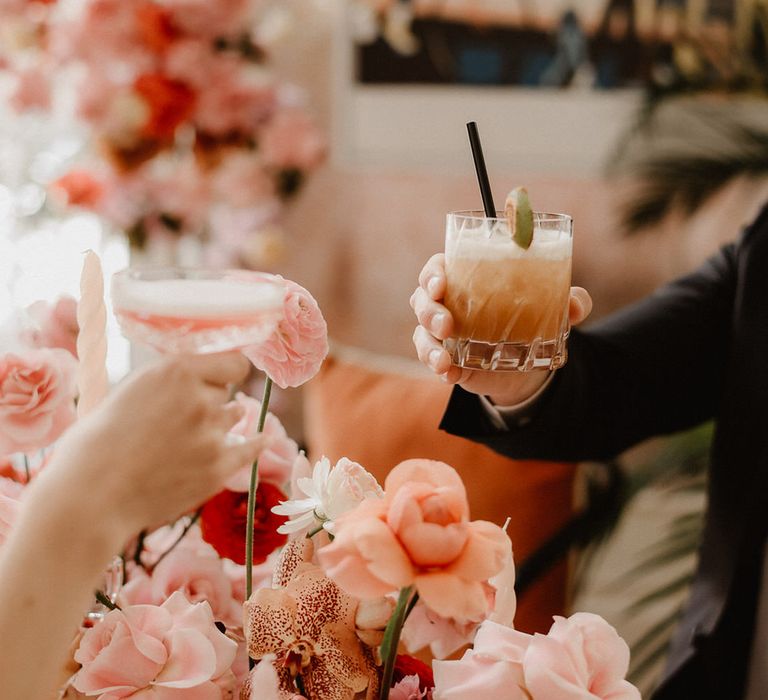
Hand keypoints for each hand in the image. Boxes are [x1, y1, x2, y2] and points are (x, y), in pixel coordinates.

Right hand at [40, 352, 268, 540]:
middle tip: (180, 421)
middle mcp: (201, 398)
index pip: (233, 362)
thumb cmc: (101, 440)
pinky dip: (256, 443)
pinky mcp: (219, 467)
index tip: (220, 380)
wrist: (92, 493)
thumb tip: (206, 377)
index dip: (224, 372)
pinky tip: (263, 438)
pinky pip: (252, 447)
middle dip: (209, 401)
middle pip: (226, 392)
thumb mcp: (134, 388)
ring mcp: (212, 434)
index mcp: (177, 371)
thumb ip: (174, 380)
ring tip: (187, 440)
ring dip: (219, 424)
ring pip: (234, 418)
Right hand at [411, 253, 592, 405]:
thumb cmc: (533, 318)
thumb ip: (570, 301)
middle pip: (421, 299)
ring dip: (428, 345)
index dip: (433, 273)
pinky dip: (438, 368)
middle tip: (446, 324)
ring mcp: (442, 334)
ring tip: (443, 359)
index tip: (441, 282)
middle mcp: (447, 303)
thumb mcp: (554, 308)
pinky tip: (449, 374)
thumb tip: (576, 304)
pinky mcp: (446, 358)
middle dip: (428, 311)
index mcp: (465, 278)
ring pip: (421, 333)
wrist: (529, 363)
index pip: (437, 268)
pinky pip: (432, 361)